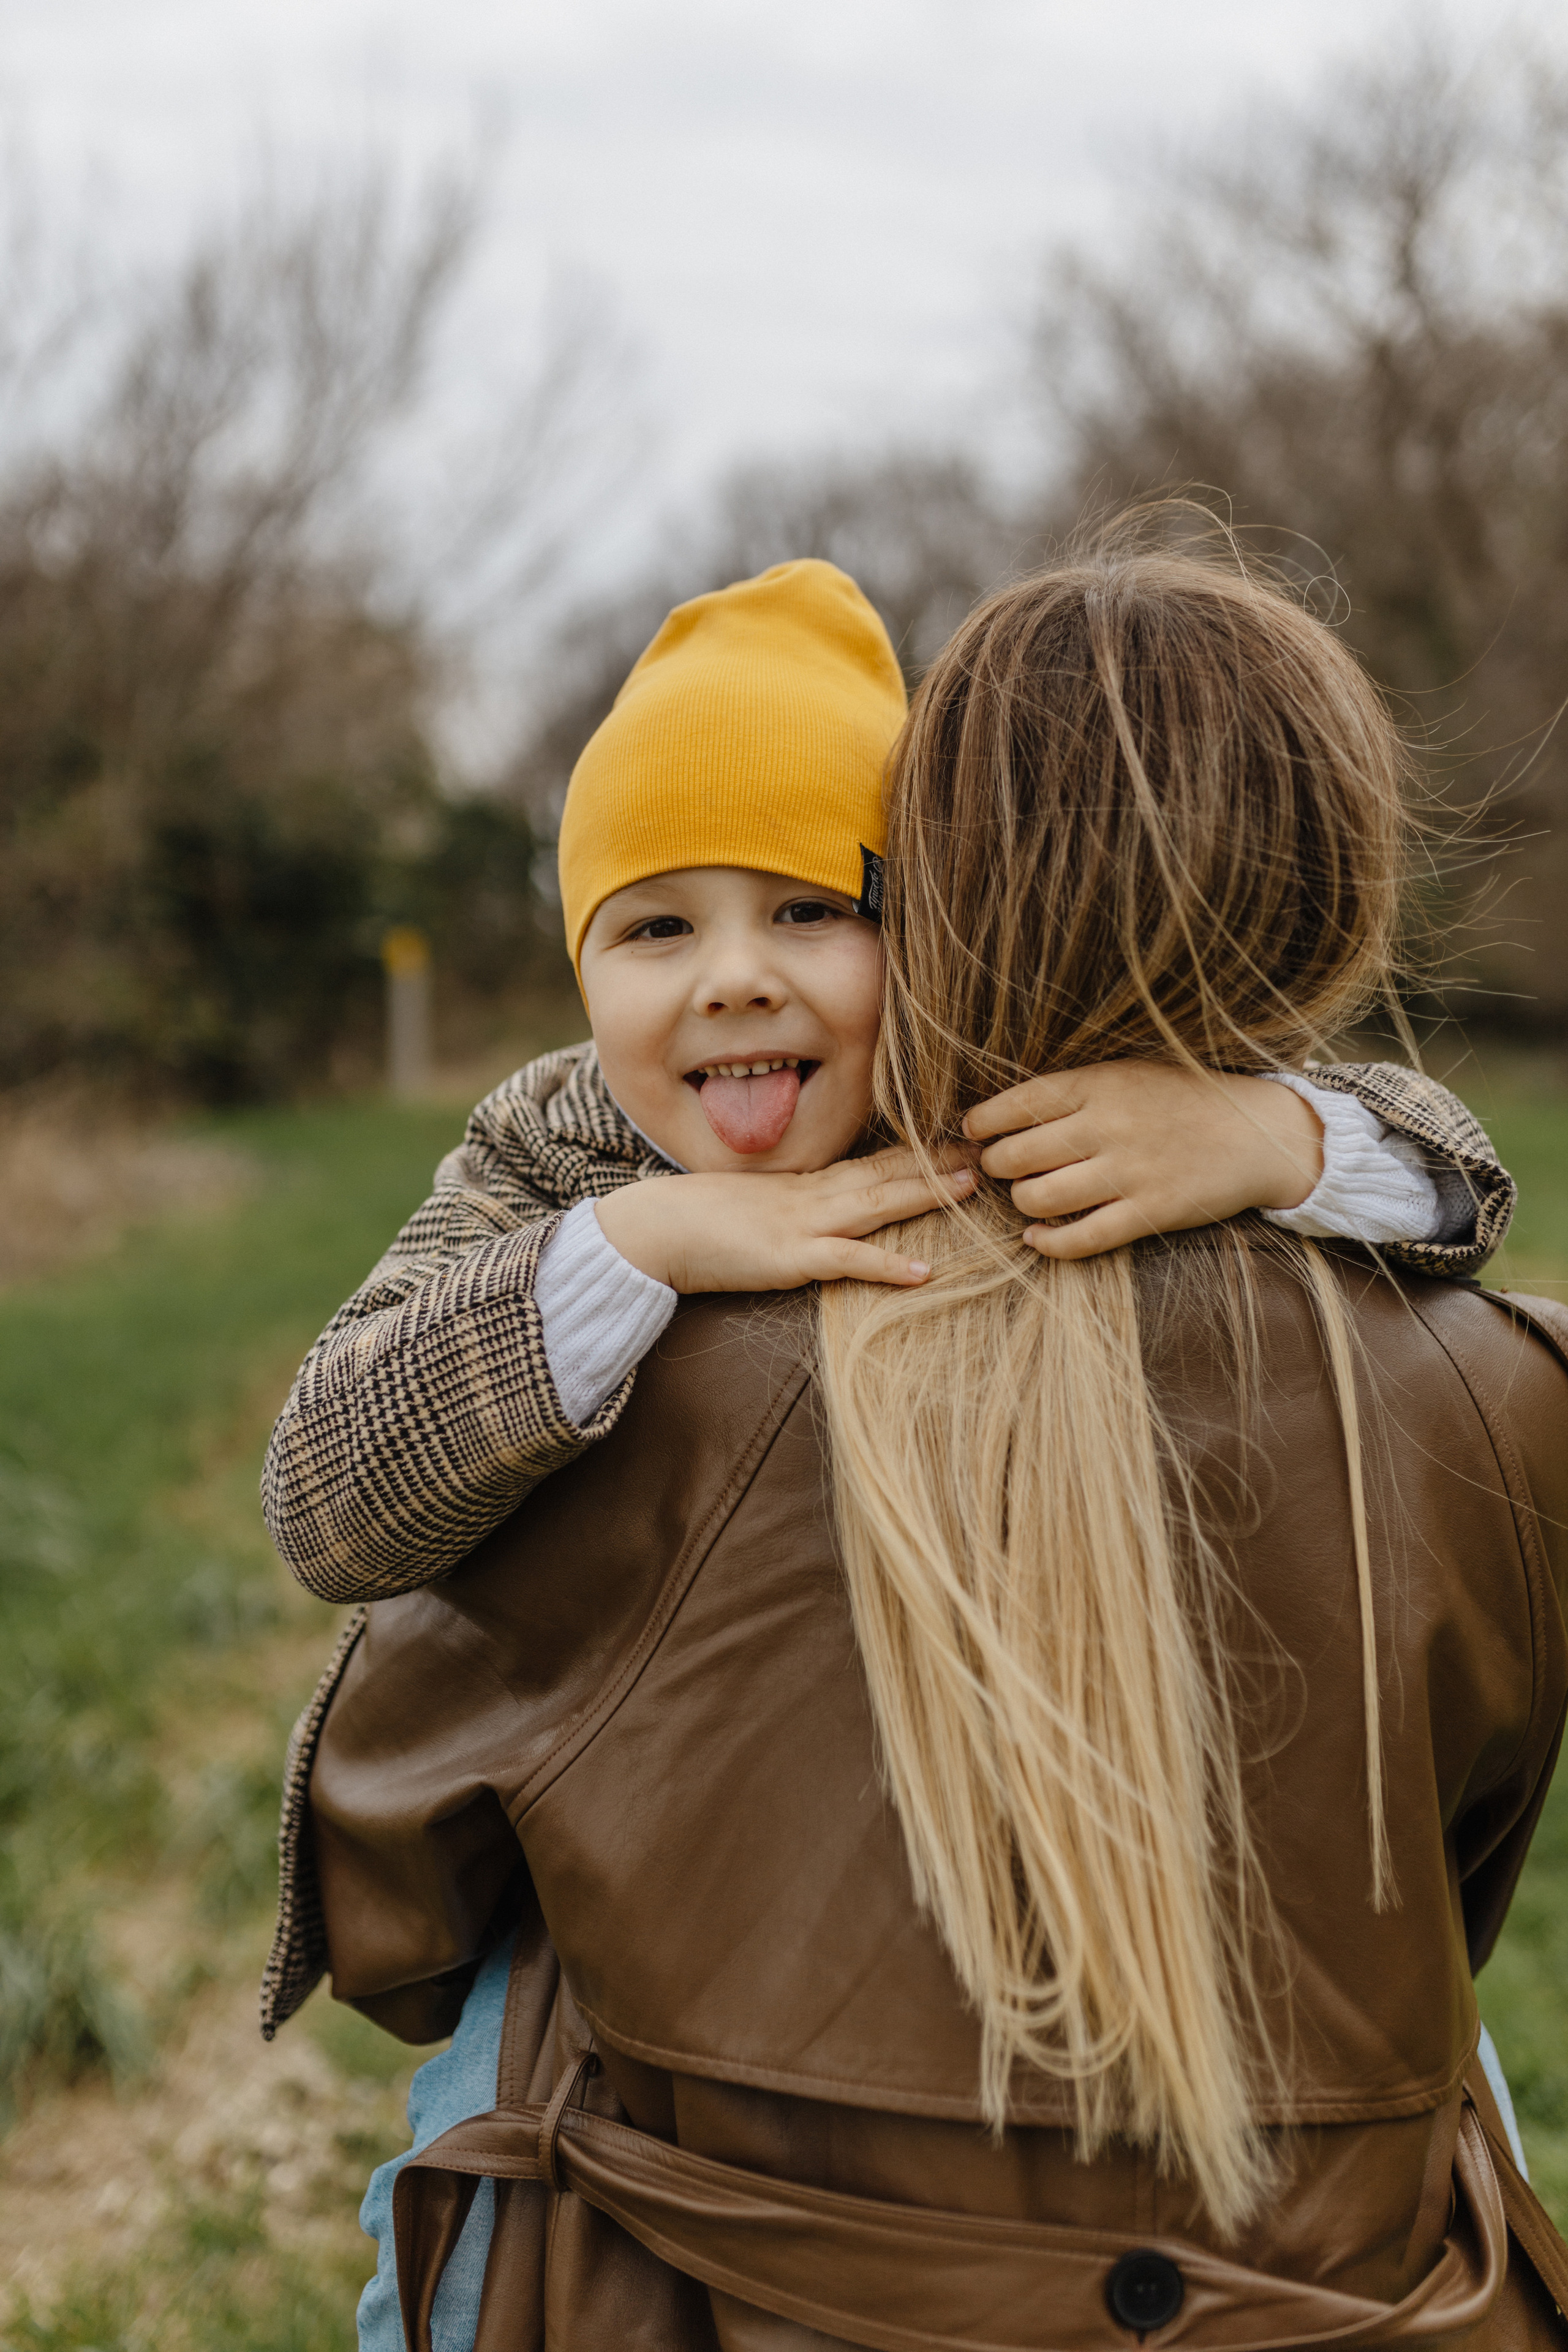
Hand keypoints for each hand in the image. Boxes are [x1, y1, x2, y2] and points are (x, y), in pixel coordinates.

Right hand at [592, 1144, 976, 1292]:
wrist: (653, 1227)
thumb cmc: (697, 1221)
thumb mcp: (756, 1207)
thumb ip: (792, 1209)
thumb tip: (819, 1214)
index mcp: (805, 1185)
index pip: (872, 1162)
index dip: (917, 1152)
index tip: (958, 1140)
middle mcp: (812, 1197)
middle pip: (886, 1173)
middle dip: (939, 1163)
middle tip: (990, 1149)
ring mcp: (803, 1225)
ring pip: (877, 1204)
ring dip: (927, 1195)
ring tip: (974, 1188)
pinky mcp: (790, 1258)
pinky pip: (848, 1261)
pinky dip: (888, 1265)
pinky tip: (925, 1271)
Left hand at [962, 1061, 1323, 1260]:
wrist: (1258, 1133)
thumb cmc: (1184, 1100)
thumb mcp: (1129, 1074)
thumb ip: (1075, 1091)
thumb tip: (1005, 1114)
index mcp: (1101, 1084)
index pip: (1018, 1103)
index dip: (982, 1122)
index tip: (972, 1131)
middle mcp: (1109, 1126)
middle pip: (1016, 1155)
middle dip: (995, 1166)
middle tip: (997, 1168)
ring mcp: (1129, 1172)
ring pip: (1038, 1199)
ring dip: (1021, 1202)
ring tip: (1027, 1197)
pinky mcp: (1149, 1213)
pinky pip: (1080, 1239)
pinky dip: (1047, 1244)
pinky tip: (1037, 1238)